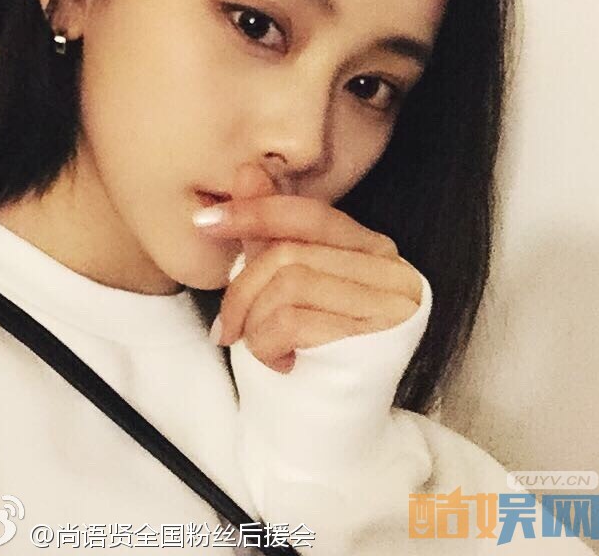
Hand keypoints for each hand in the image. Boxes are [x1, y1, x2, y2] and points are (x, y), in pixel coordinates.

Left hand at [196, 163, 423, 373]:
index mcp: (367, 245)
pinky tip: (279, 363)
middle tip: (224, 327)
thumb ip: (268, 232)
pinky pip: (299, 319)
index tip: (203, 221)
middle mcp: (390, 266)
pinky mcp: (388, 334)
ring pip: (291, 282)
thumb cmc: (303, 355)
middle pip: (292, 251)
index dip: (252, 212)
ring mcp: (395, 298)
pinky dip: (270, 343)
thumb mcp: (278, 285)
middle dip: (241, 289)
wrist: (328, 431)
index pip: (307, 213)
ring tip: (255, 347)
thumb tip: (248, 168)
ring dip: (255, 321)